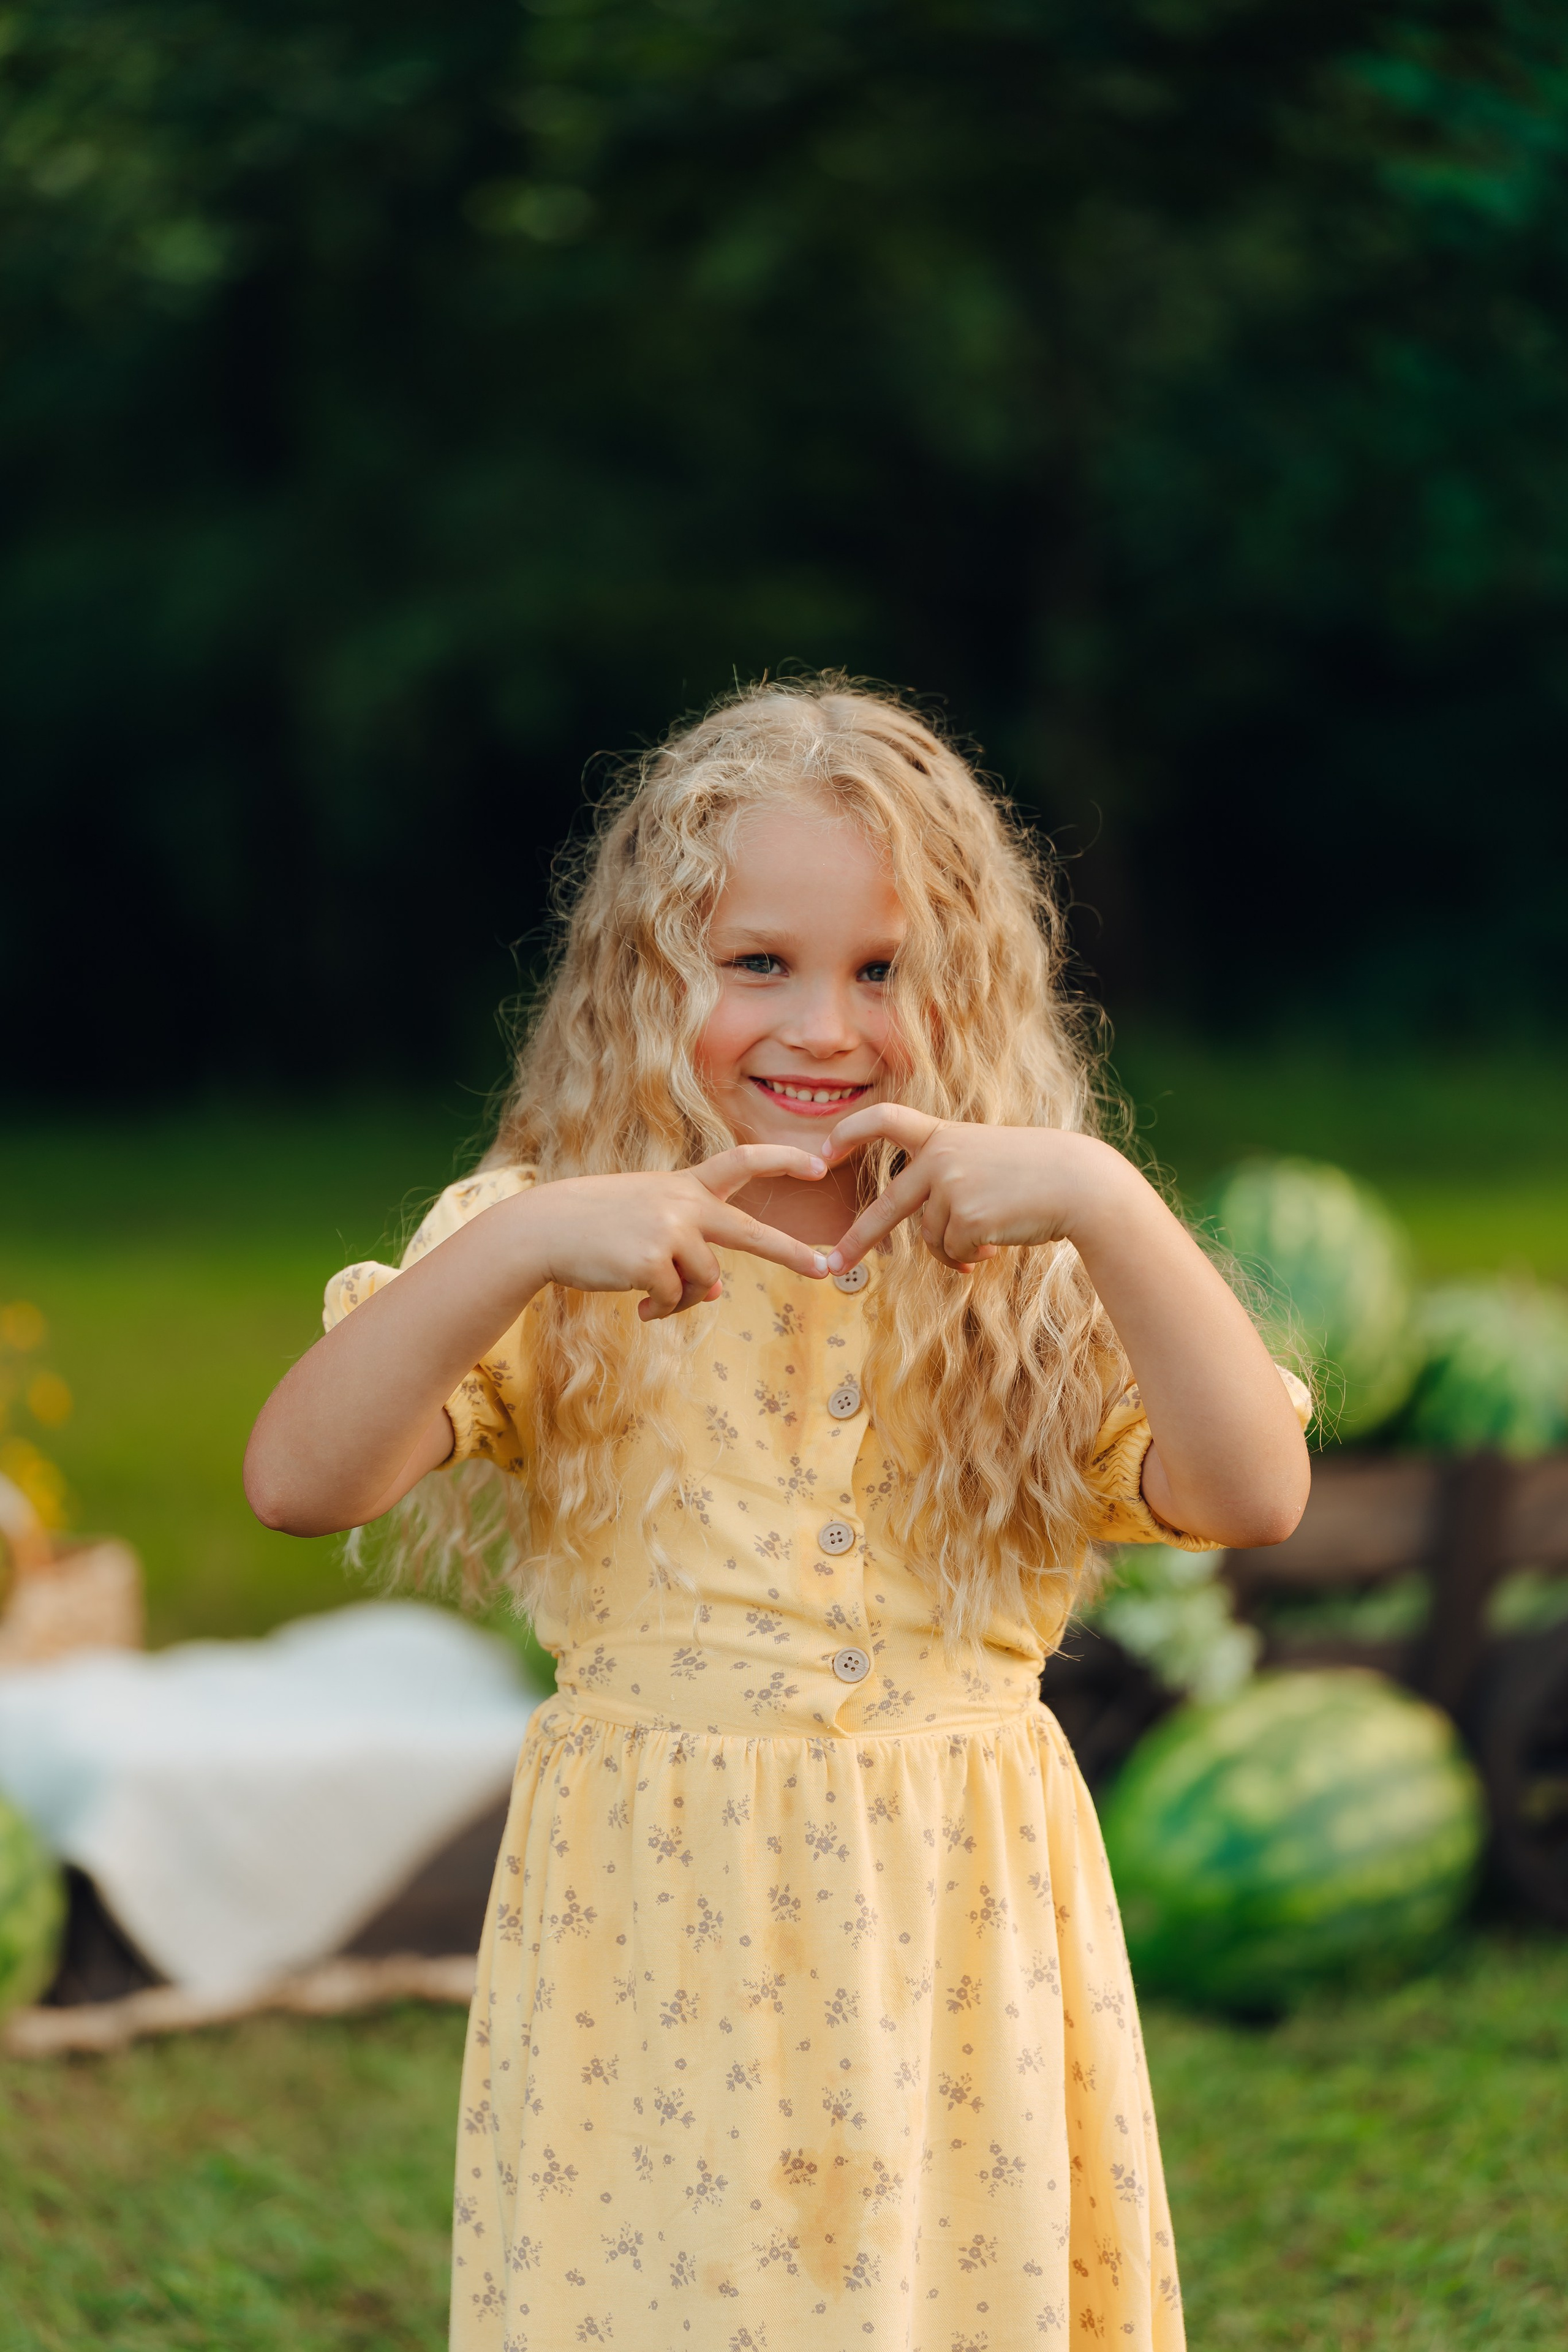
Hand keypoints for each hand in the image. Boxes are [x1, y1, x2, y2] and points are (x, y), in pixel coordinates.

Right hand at [526, 1145, 832, 1318]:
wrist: (543, 1229)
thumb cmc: (594, 1226)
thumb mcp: (647, 1225)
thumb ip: (686, 1248)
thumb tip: (714, 1293)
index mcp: (684, 1185)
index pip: (742, 1161)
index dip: (783, 1159)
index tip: (820, 1163)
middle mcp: (683, 1203)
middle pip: (750, 1232)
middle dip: (790, 1252)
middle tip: (826, 1269)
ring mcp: (670, 1230)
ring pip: (705, 1283)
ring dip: (681, 1299)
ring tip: (650, 1297)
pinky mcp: (652, 1261)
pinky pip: (675, 1301)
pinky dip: (660, 1310)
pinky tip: (638, 1306)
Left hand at [821, 1107, 1126, 1272]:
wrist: (1080, 1184)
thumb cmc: (1040, 1174)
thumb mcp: (987, 1161)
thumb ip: (951, 1184)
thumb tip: (936, 1243)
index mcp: (943, 1135)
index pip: (885, 1118)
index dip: (850, 1131)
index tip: (824, 1149)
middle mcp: (939, 1158)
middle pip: (887, 1206)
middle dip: (857, 1239)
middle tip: (832, 1263)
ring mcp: (950, 1188)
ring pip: (931, 1239)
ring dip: (957, 1248)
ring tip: (993, 1234)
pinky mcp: (965, 1218)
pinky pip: (953, 1254)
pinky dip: (971, 1258)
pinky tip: (998, 1243)